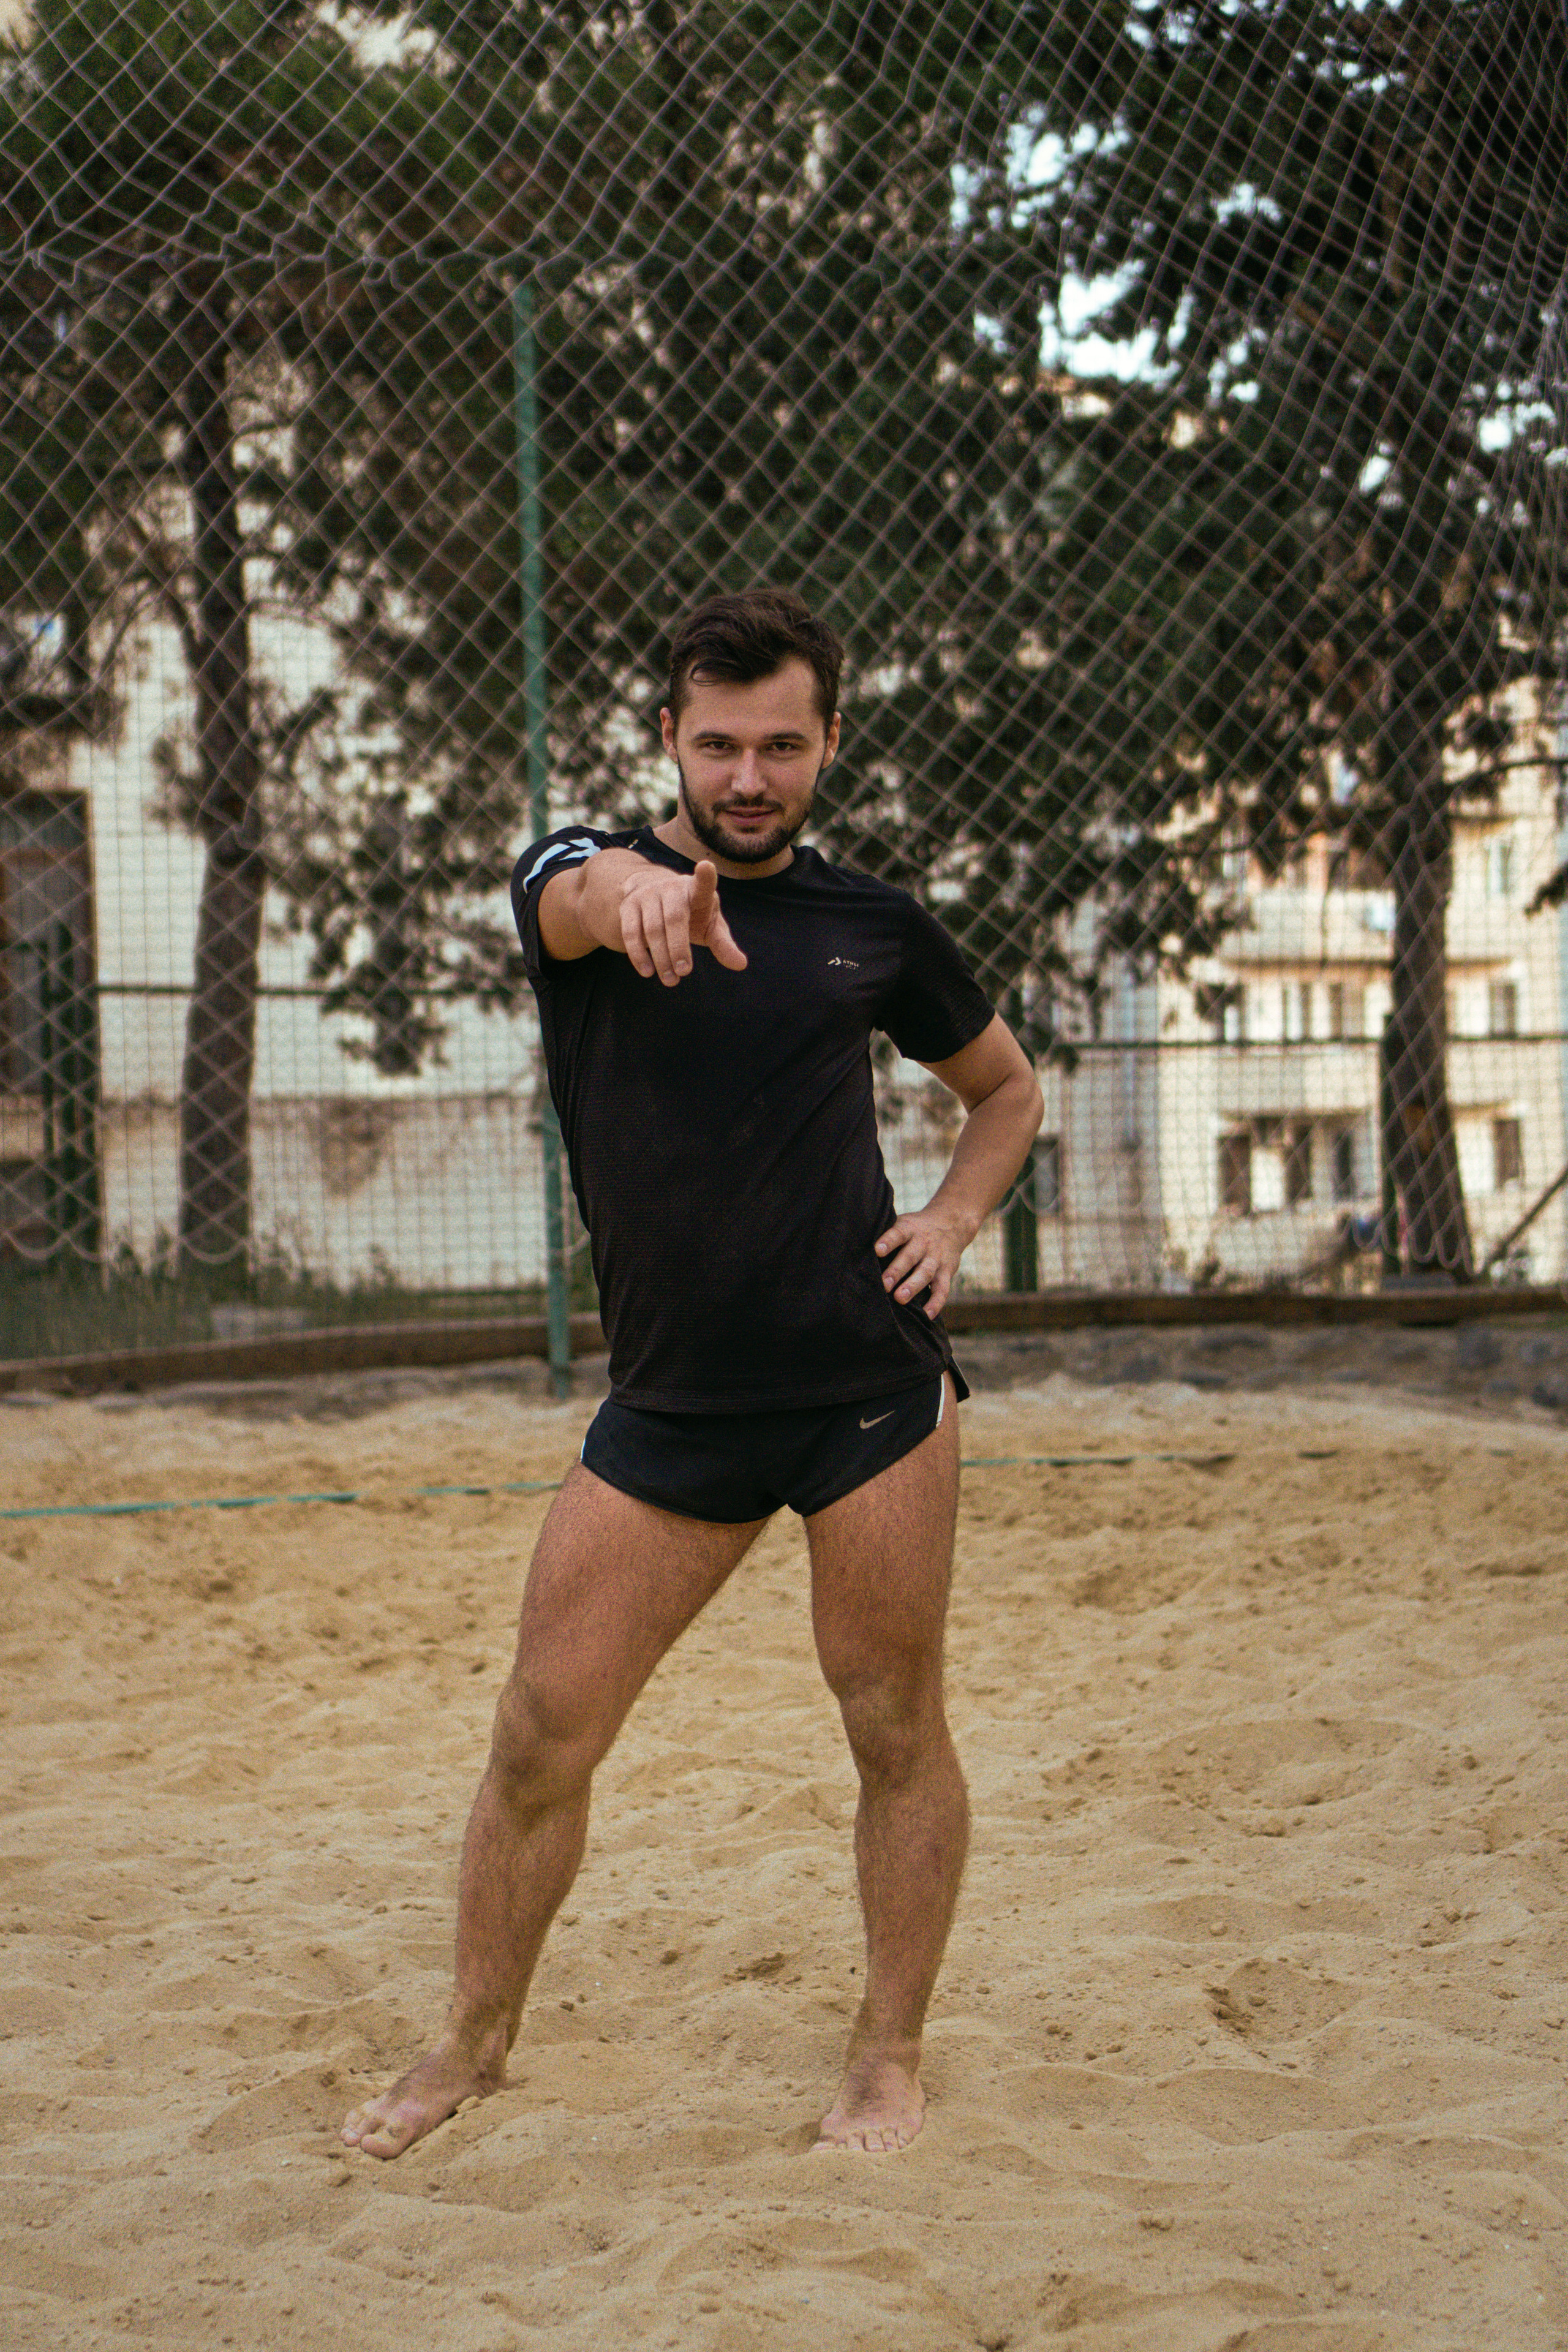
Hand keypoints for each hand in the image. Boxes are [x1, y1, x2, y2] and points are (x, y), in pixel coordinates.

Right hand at [619, 858, 746, 985]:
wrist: (653, 893)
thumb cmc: (691, 913)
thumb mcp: (709, 925)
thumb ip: (723, 944)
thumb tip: (741, 965)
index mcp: (697, 890)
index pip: (703, 883)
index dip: (705, 876)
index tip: (706, 867)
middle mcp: (671, 888)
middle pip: (674, 919)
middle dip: (678, 948)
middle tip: (683, 973)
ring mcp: (648, 894)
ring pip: (652, 929)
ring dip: (660, 958)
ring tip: (670, 980)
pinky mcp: (629, 905)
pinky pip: (631, 932)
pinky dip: (638, 954)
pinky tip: (647, 971)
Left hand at [873, 1202, 973, 1319]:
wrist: (951, 1223)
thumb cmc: (915, 1229)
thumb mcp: (904, 1223)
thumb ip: (886, 1235)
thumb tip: (853, 1248)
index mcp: (909, 1229)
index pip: (898, 1233)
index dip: (888, 1241)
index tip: (877, 1250)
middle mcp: (924, 1243)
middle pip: (910, 1256)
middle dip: (897, 1271)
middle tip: (884, 1284)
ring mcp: (936, 1258)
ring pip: (926, 1272)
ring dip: (913, 1286)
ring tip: (900, 1298)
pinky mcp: (947, 1271)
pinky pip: (943, 1289)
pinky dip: (936, 1303)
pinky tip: (926, 1315)